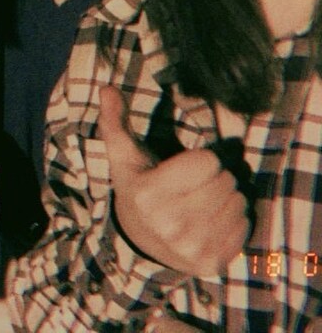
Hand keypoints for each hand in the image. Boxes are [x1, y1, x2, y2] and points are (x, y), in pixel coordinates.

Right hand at [97, 86, 248, 276]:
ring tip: (203, 200)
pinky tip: (212, 220)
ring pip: (237, 202)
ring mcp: (190, 247)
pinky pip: (244, 226)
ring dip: (227, 196)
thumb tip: (107, 88)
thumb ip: (115, 120)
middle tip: (196, 184)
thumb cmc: (137, 186)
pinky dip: (234, 219)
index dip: (200, 160)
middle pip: (226, 181)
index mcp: (149, 195)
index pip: (209, 162)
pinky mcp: (211, 262)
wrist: (139, 241)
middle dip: (216, 177)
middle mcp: (169, 224)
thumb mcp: (124, 155)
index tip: (185, 168)